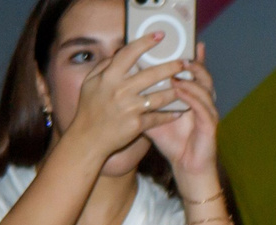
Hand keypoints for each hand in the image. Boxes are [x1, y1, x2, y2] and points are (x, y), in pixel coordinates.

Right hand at [61, 34, 182, 168]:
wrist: (88, 138)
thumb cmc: (89, 108)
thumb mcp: (90, 83)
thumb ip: (104, 67)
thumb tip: (119, 53)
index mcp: (109, 77)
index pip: (129, 54)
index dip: (145, 43)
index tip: (160, 36)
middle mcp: (120, 90)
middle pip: (151, 75)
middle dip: (170, 67)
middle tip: (183, 63)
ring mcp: (130, 108)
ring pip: (159, 97)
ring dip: (175, 91)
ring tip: (187, 86)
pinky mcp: (137, 125)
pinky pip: (158, 117)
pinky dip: (170, 115)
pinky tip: (180, 111)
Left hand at [146, 45, 222, 185]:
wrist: (187, 167)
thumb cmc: (172, 143)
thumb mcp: (153, 119)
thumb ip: (144, 102)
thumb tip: (123, 88)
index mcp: (191, 98)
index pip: (192, 74)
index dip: (191, 59)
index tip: (183, 45)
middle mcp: (202, 102)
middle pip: (203, 76)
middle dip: (193, 63)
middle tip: (180, 54)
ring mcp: (208, 112)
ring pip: (206, 88)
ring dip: (191, 78)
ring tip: (179, 70)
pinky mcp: (210, 125)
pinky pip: (203, 107)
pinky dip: (192, 97)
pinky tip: (180, 90)